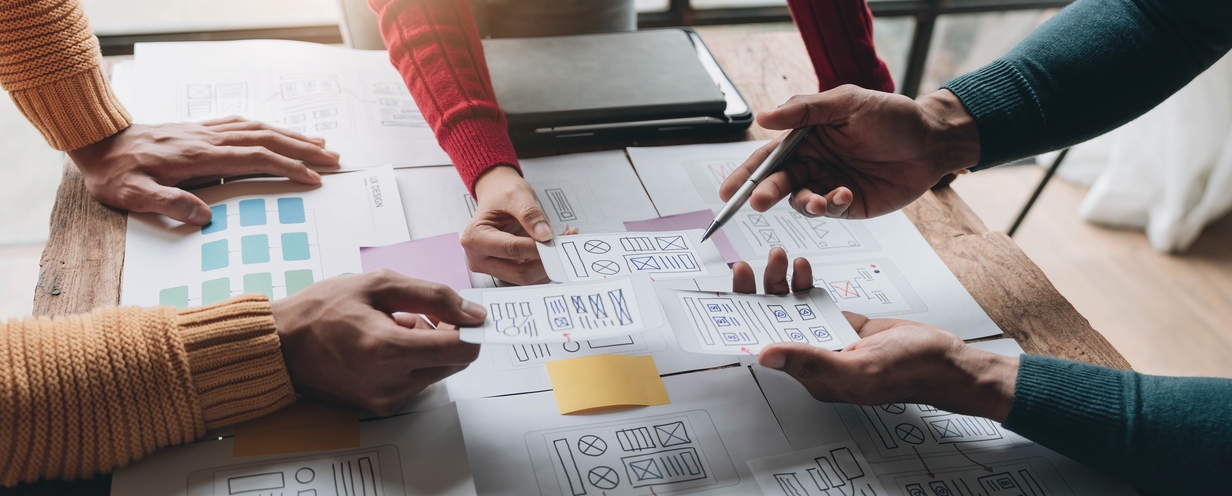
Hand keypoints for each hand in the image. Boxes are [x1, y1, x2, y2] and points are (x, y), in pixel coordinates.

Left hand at [68, 117, 340, 224]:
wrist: (96, 142)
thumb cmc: (114, 173)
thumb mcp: (133, 196)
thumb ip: (169, 204)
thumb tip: (205, 217)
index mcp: (198, 157)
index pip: (254, 159)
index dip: (287, 166)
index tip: (313, 178)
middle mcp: (207, 140)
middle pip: (266, 139)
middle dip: (303, 149)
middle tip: (334, 159)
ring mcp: (204, 132)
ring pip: (258, 129)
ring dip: (291, 136)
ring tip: (319, 144)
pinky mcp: (199, 131)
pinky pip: (242, 125)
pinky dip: (267, 128)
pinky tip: (278, 133)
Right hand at [271, 270, 486, 415]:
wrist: (280, 345)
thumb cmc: (322, 310)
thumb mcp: (379, 284)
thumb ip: (434, 295)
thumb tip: (474, 313)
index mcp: (388, 350)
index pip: (461, 349)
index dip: (470, 328)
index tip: (463, 313)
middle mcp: (391, 383)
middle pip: (454, 362)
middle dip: (447, 334)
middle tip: (415, 313)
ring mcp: (387, 400)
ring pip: (438, 372)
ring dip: (429, 348)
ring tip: (393, 326)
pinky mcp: (382, 408)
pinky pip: (418, 382)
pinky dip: (413, 362)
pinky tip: (385, 345)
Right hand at [461, 166, 553, 284]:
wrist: (497, 195)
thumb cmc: (501, 194)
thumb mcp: (516, 195)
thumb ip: (530, 214)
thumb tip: (545, 235)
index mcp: (475, 238)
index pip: (511, 250)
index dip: (537, 247)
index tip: (556, 240)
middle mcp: (479, 258)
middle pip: (519, 273)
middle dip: (546, 260)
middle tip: (565, 242)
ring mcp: (492, 267)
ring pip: (527, 277)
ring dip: (549, 264)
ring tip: (563, 240)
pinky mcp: (505, 270)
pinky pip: (530, 273)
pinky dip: (546, 264)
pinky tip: (555, 246)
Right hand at [719, 86, 980, 218]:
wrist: (932, 141)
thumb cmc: (893, 115)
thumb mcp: (847, 102)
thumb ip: (804, 109)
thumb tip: (764, 116)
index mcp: (805, 138)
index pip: (767, 157)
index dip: (744, 173)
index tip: (727, 191)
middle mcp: (812, 163)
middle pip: (777, 183)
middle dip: (764, 194)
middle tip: (758, 202)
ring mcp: (828, 184)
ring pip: (800, 201)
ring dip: (803, 203)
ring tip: (819, 201)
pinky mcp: (848, 204)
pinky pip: (829, 209)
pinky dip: (831, 205)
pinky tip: (844, 194)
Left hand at [735, 249, 1016, 420]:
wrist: (946, 361)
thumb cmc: (908, 371)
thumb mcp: (857, 367)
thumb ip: (810, 360)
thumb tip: (765, 356)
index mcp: (810, 374)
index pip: (763, 345)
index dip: (743, 320)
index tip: (732, 293)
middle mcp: (815, 357)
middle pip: (771, 322)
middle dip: (757, 292)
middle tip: (748, 266)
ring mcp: (829, 338)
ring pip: (791, 307)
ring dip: (781, 282)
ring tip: (778, 257)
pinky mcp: (846, 324)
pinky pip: (815, 300)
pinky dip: (805, 282)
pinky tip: (802, 267)